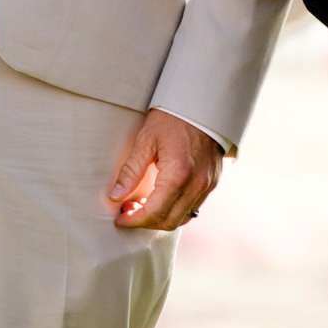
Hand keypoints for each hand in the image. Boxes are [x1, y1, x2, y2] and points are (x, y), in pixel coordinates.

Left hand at [108, 108, 221, 230]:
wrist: (201, 105)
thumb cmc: (172, 118)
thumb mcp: (146, 140)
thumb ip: (131, 171)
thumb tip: (115, 196)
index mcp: (178, 174)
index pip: (154, 212)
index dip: (135, 220)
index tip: (120, 219)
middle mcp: (196, 184)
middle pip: (169, 221)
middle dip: (146, 222)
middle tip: (128, 212)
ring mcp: (207, 185)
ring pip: (183, 218)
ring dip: (161, 219)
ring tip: (142, 206)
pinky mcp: (212, 183)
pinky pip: (193, 208)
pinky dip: (176, 210)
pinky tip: (161, 200)